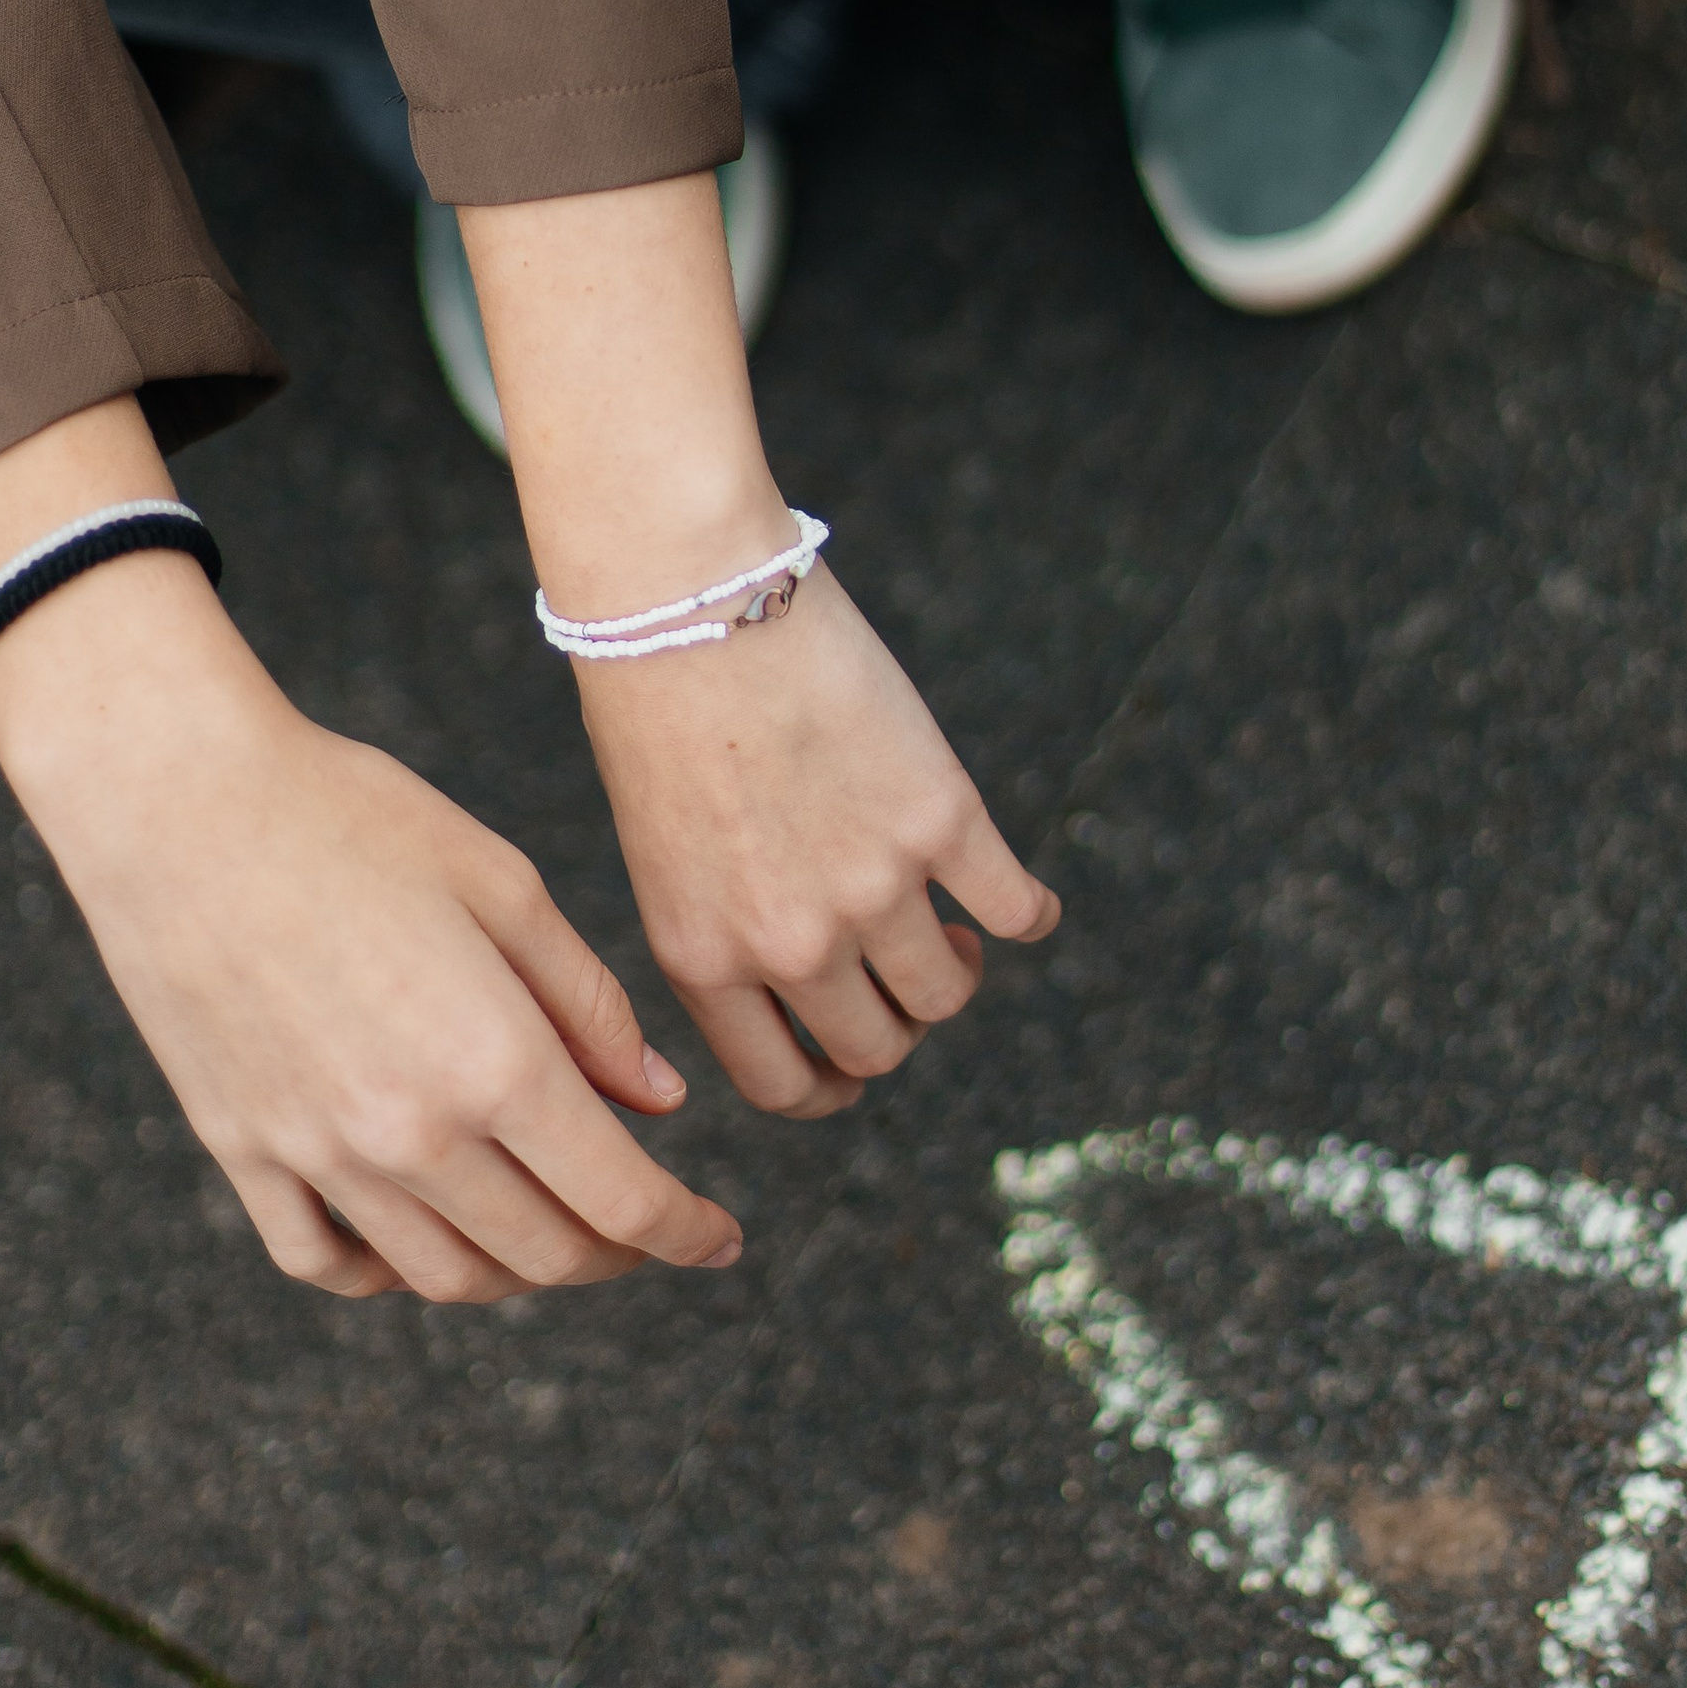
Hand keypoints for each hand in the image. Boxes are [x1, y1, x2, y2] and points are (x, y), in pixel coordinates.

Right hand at [0, 408, 739, 1302]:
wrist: (174, 796)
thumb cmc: (352, 814)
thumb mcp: (503, 886)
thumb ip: (592, 1005)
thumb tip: (660, 1103)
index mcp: (496, 1064)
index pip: (622, 1200)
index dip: (686, 1232)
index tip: (721, 1239)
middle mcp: (410, 1134)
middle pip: (543, 1253)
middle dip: (617, 1253)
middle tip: (647, 1226)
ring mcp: (317, 1155)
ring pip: (443, 1276)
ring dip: (517, 1272)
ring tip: (552, 1232)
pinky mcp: (242, 1150)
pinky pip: (326, 1262)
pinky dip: (388, 1276)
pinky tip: (424, 1238)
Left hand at [459, 171, 1058, 1116]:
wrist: (692, 601)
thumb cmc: (659, 712)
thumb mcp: (666, 854)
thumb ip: (725, 935)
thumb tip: (799, 991)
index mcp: (705, 959)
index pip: (785, 1086)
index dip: (827, 1086)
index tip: (850, 1062)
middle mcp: (791, 942)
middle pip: (877, 1047)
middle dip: (894, 1026)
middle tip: (899, 973)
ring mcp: (873, 886)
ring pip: (947, 992)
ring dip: (954, 972)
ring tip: (947, 927)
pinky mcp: (940, 818)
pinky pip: (1014, 910)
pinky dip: (1027, 917)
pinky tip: (1020, 903)